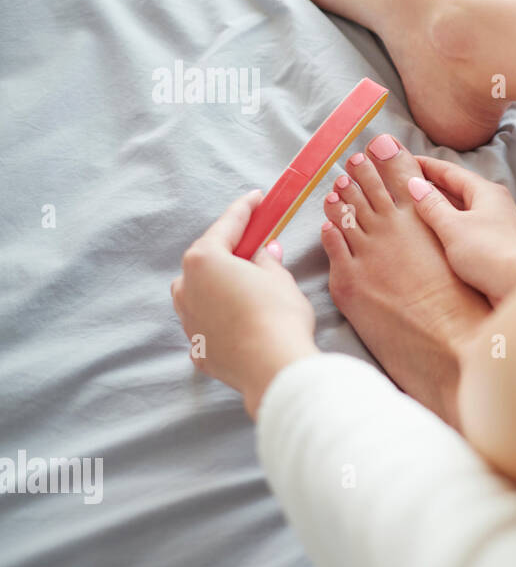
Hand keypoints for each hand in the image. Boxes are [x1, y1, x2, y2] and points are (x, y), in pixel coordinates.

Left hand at [171, 190, 319, 416]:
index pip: (227, 226)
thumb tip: (265, 253)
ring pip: (201, 291)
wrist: (273, 368)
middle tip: (257, 243)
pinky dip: (221, 315)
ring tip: (248, 284)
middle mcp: (186, 287)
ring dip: (221, 284)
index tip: (257, 198)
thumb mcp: (279, 278)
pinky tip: (242, 318)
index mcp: (203, 260)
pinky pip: (207, 321)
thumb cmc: (277, 316)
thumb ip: (267, 260)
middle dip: (231, 250)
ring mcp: (187, 320)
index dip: (246, 209)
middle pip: (207, 259)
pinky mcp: (197, 347)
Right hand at [406, 156, 515, 304]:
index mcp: (486, 192)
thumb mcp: (453, 227)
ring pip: (464, 213)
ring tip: (414, 212)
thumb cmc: (491, 253)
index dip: (426, 165)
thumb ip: (432, 205)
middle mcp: (495, 206)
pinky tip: (438, 240)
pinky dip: (451, 230)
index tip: (404, 160)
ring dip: (441, 210)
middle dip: (432, 187)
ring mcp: (499, 228)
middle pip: (458, 190)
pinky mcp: (499, 249)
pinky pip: (469, 232)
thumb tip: (415, 184)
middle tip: (403, 185)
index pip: (450, 172)